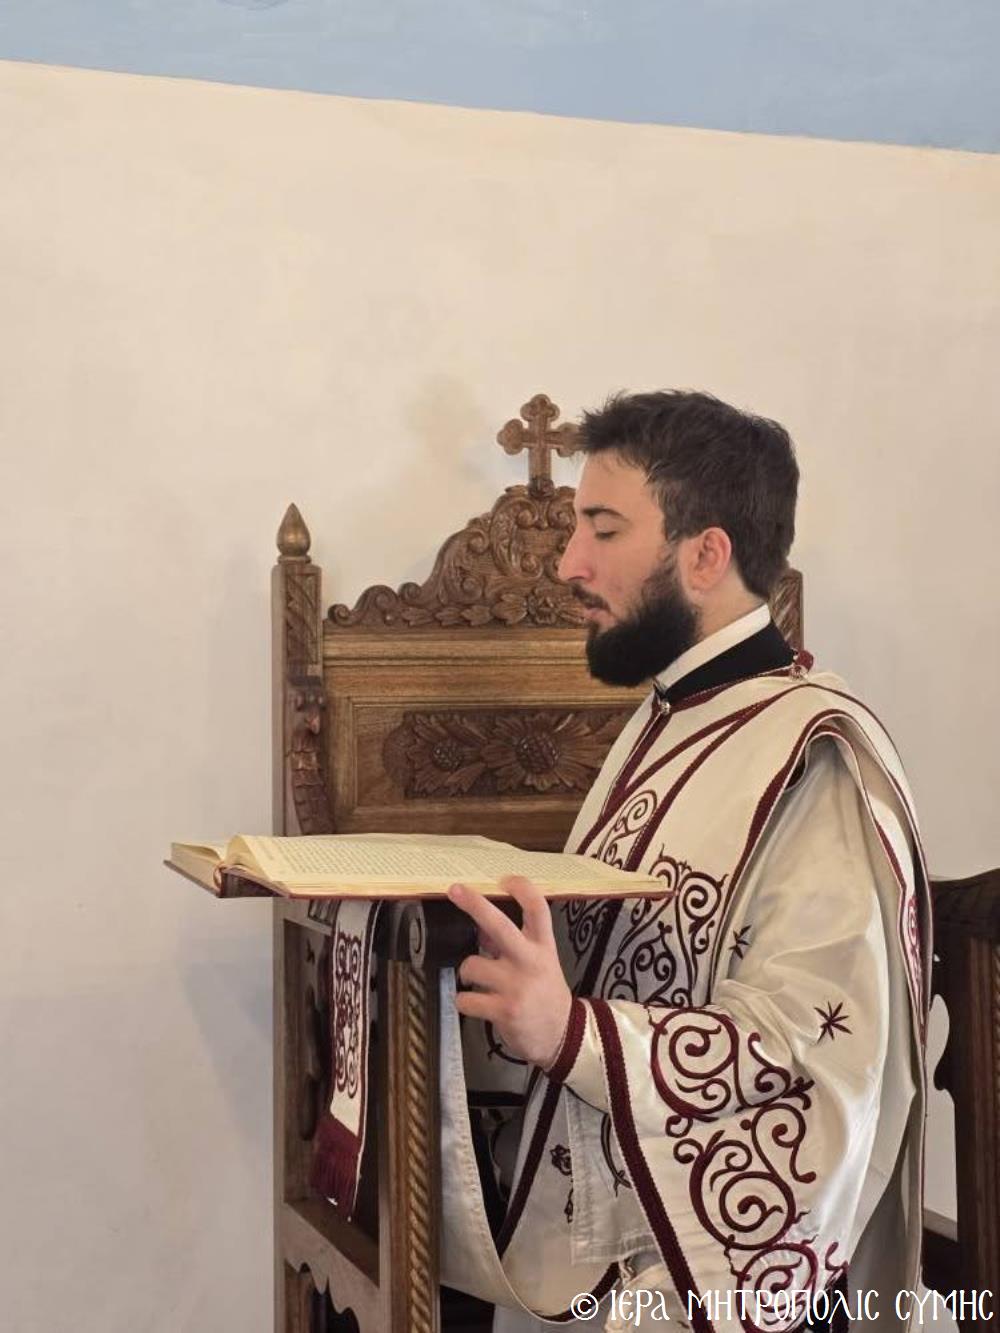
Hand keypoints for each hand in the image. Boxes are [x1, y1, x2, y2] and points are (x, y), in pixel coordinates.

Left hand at [448, 876, 572, 1069]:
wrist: (563, 1037)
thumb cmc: (545, 994)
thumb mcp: (539, 963)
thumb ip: (513, 944)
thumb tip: (480, 925)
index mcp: (543, 946)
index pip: (538, 909)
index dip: (522, 889)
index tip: (505, 879)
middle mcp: (530, 961)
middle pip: (500, 925)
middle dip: (475, 905)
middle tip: (454, 890)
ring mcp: (516, 986)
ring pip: (470, 966)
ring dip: (467, 974)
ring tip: (478, 983)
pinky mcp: (504, 1010)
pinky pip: (466, 999)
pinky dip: (465, 1001)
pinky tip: (477, 1005)